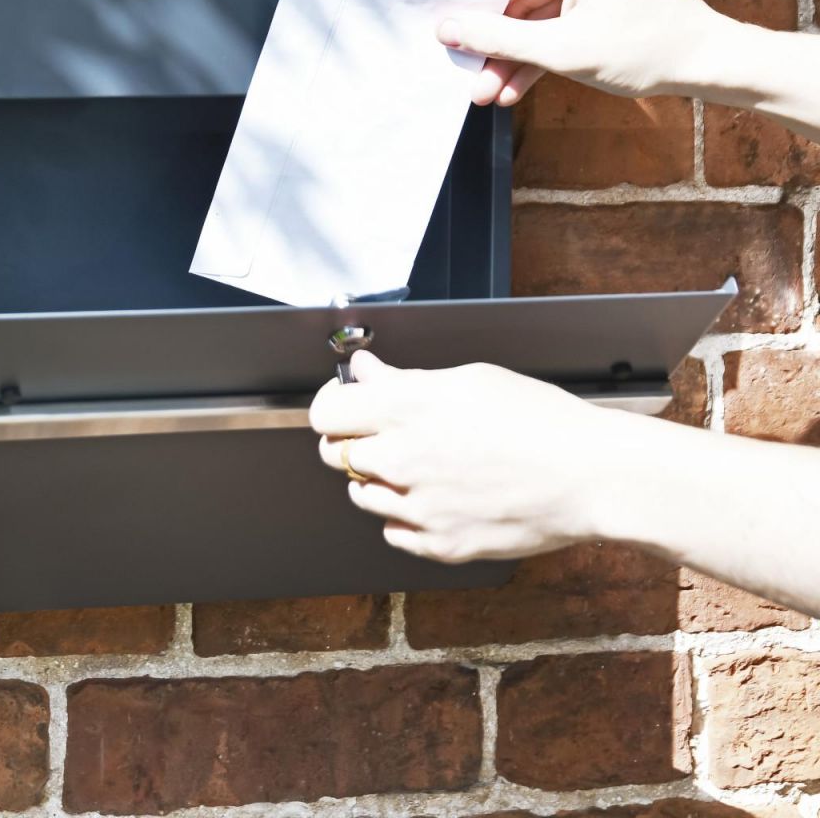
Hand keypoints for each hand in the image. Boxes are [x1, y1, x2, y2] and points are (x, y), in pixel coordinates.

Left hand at [310, 350, 616, 561]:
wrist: (592, 476)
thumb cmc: (541, 420)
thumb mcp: (469, 379)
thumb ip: (403, 379)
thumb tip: (364, 372)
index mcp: (408, 409)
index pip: (325, 412)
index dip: (331, 404)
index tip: (343, 401)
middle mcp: (403, 459)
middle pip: (333, 454)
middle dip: (348, 440)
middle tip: (380, 432)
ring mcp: (418, 507)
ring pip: (358, 494)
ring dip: (374, 478)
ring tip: (418, 465)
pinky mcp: (438, 545)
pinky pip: (392, 531)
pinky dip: (403, 516)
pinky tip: (434, 497)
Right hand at [438, 0, 732, 106]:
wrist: (708, 63)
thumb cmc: (648, 50)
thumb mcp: (560, 49)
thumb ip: (497, 37)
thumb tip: (447, 29)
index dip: (476, 18)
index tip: (449, 48)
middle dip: (498, 47)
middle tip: (473, 83)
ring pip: (536, 14)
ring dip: (516, 56)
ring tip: (491, 93)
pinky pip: (557, 17)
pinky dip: (541, 49)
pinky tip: (515, 84)